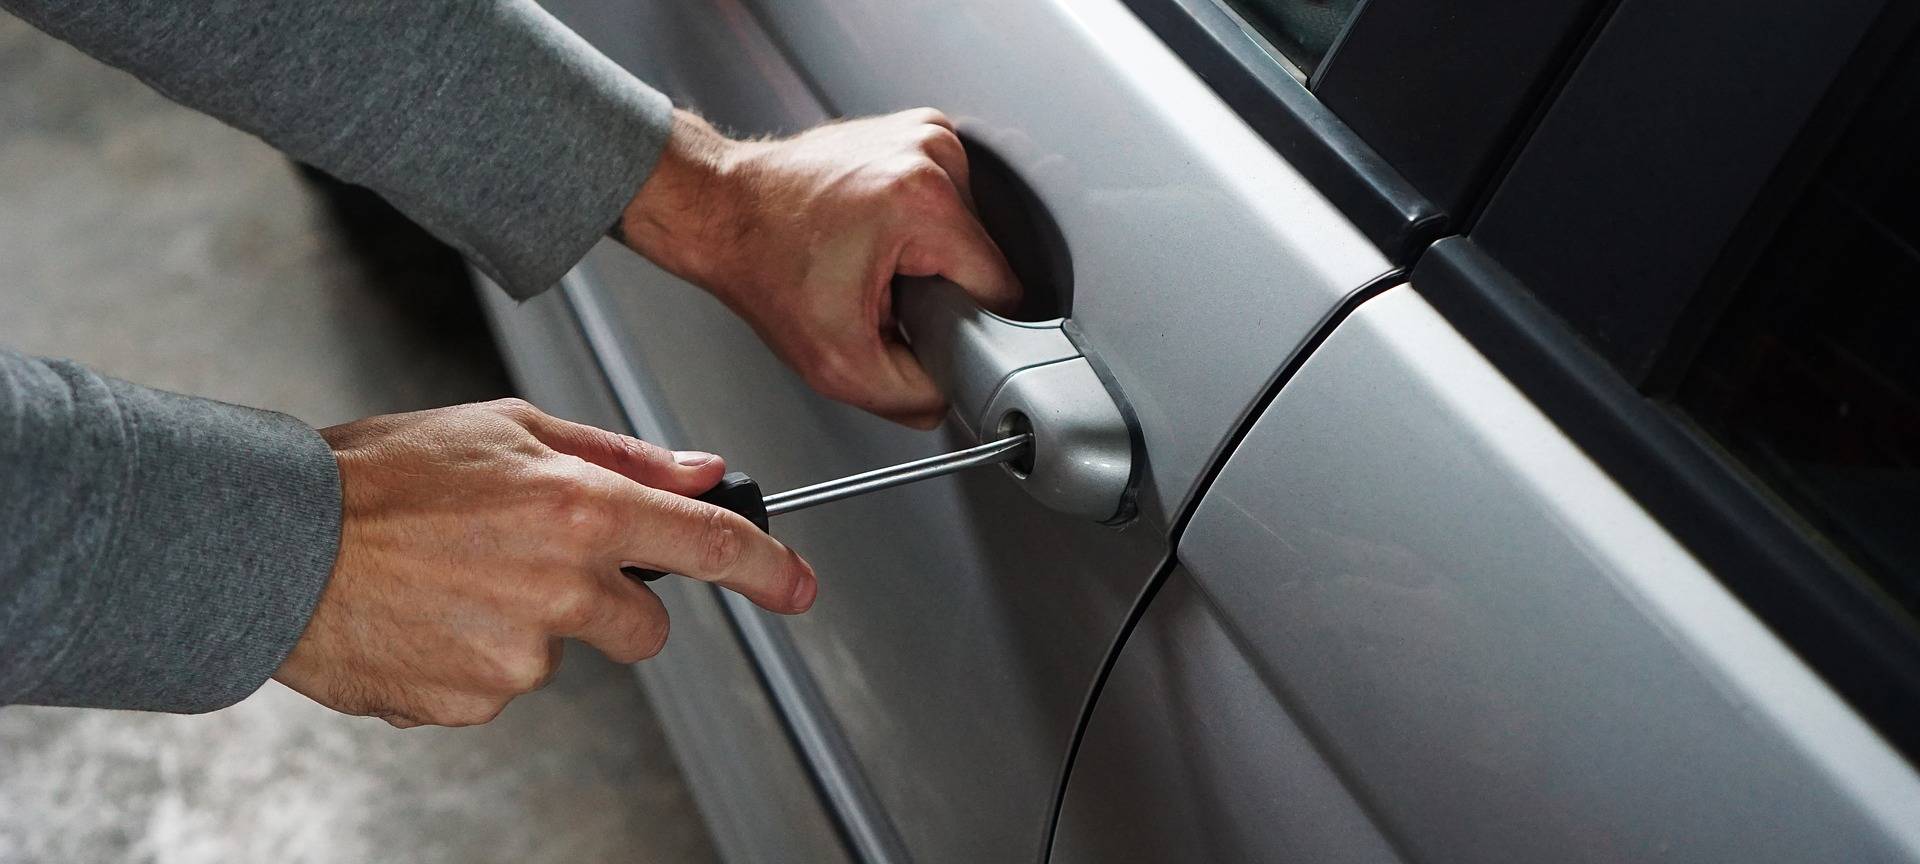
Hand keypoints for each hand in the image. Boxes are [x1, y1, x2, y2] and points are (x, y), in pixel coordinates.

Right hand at [273, 398, 815, 727]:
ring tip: (453, 579)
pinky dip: (474, 658)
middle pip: (644, 626)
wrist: (273, 544)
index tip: (798, 586)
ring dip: (527, 625)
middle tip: (534, 563)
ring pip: (563, 654)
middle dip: (612, 604)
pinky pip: (502, 686)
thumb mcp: (508, 428)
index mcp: (578, 508)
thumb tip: (701, 473)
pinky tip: (428, 615)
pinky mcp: (474, 703)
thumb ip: (619, 455)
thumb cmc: (380, 476)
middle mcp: (560, 586)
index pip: (708, 546)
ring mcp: (518, 655)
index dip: (768, 569)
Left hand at [617, 108, 1021, 428]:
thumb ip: (912, 397)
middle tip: (882, 294)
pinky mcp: (916, 131)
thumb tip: (952, 395)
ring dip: (931, 258)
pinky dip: (920, 227)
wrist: (720, 210)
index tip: (921, 324)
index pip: (1001, 288)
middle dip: (942, 288)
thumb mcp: (838, 364)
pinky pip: (948, 202)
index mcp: (924, 201)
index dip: (966, 324)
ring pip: (969, 231)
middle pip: (983, 258)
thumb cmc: (763, 266)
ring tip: (874, 261)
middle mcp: (932, 153)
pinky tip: (876, 234)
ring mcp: (925, 133)